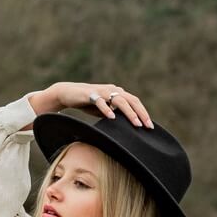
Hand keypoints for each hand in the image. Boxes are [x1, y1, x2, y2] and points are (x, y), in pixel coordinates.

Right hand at [34, 82, 153, 127]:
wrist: (67, 93)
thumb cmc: (87, 102)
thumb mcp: (104, 110)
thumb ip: (115, 114)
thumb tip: (126, 126)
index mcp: (117, 93)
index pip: (134, 102)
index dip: (143, 113)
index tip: (149, 126)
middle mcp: (112, 90)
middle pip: (131, 100)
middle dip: (141, 113)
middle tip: (147, 126)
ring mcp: (102, 91)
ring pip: (119, 100)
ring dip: (129, 112)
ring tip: (135, 123)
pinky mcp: (90, 94)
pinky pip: (101, 101)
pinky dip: (107, 109)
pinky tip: (112, 117)